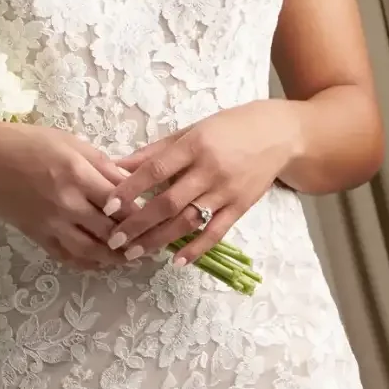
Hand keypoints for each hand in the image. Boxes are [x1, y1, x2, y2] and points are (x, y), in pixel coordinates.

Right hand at [0, 120, 138, 270]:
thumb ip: (101, 164)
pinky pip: (67, 256)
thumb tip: (128, 183)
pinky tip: (100, 262)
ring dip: (115, 258)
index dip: (143, 212)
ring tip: (130, 258)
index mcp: (78, 173)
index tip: (157, 216)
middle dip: (135, 239)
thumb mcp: (69, 142)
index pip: (122, 200)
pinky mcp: (36, 235)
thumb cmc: (23, 142)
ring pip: (92, 250)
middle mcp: (67, 202)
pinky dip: (87, 263)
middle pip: (112, 229)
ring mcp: (51, 222)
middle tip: (151, 243)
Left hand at [101, 101, 299, 267]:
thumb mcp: (192, 129)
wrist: (279, 134)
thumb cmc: (230, 128)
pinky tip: (176, 261)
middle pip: (167, 202)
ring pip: (187, 221)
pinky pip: (215, 233)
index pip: (156, 170)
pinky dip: (195, 249)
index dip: (130, 189)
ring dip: (158, 240)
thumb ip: (156, 150)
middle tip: (114, 239)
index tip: (108, 205)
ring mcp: (226, 191)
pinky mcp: (240, 207)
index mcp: (194, 145)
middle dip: (137, 223)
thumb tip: (119, 165)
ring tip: (134, 253)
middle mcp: (209, 169)